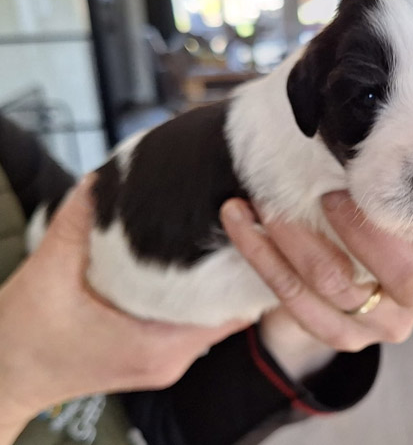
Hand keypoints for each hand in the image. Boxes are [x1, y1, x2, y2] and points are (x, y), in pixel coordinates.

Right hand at [0, 177, 246, 441]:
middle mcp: (170, 359)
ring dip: (220, 285)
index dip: (244, 271)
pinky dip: (202, 298)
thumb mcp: (48, 271)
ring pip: (216, 319)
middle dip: (236, 272)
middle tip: (239, 228)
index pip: (229, 310)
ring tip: (220, 243)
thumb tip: (105, 178)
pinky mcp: (157, 355)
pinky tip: (195, 268)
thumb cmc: (23, 336)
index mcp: (155, 346)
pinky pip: (197, 324)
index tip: (248, 233)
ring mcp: (166, 361)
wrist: (4, 376)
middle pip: (230, 313)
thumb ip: (79, 221)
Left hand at [220, 191, 412, 378]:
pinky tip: (240, 220)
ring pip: (311, 287)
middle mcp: (404, 316)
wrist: (386, 280)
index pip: (407, 275)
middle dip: (307, 233)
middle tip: (285, 192)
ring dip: (278, 238)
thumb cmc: (402, 236)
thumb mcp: (411, 221)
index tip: (332, 192)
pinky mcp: (333, 334)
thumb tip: (359, 146)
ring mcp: (366, 330)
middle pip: (346, 282)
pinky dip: (259, 254)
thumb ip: (399, 200)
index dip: (365, 235)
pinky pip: (287, 297)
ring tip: (257, 200)